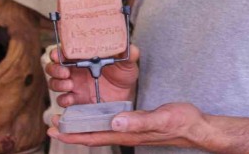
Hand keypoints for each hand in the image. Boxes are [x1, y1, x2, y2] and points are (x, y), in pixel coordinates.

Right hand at [46, 44, 139, 105]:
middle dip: (54, 69)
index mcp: (83, 58)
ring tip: (70, 85)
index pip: (64, 52)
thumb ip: (128, 55)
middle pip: (53, 67)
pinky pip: (62, 100)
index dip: (57, 52)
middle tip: (65, 71)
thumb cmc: (123, 74)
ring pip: (55, 83)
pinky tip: (72, 98)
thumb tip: (131, 47)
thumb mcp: (127, 64)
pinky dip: (64, 100)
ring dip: (58, 83)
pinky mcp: (76, 100)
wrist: (125, 95)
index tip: (58, 54)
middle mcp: (75, 70)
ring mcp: (74, 85)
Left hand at [47, 102, 210, 148]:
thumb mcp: (162, 118)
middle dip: (71, 131)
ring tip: (67, 118)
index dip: (72, 134)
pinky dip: (97, 119)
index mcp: (127, 133)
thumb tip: (114, 121)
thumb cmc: (182, 122)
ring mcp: (130, 130)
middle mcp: (125, 133)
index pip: (93, 136)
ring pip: (99, 130)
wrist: (196, 127)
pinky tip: (96, 113)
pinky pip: (110, 124)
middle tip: (52, 123)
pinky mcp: (136, 124)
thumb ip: (139, 120)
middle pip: (92, 135)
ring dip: (82, 125)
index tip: (54, 128)